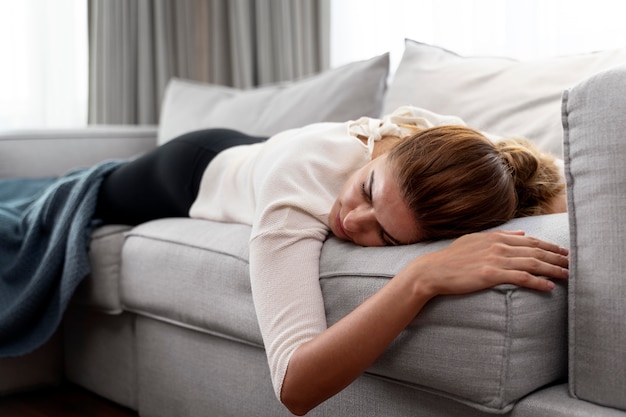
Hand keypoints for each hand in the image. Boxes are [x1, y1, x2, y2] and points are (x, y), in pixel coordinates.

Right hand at [410, 230, 568, 296]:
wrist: (432, 271)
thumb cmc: (452, 258)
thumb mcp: (475, 240)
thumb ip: (500, 236)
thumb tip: (522, 234)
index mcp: (496, 237)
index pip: (531, 241)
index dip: (550, 247)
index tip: (564, 253)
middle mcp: (498, 246)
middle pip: (536, 251)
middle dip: (557, 258)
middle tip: (573, 264)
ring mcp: (495, 260)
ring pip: (532, 264)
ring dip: (553, 270)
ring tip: (567, 276)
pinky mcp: (490, 274)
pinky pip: (521, 278)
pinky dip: (538, 282)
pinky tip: (549, 286)